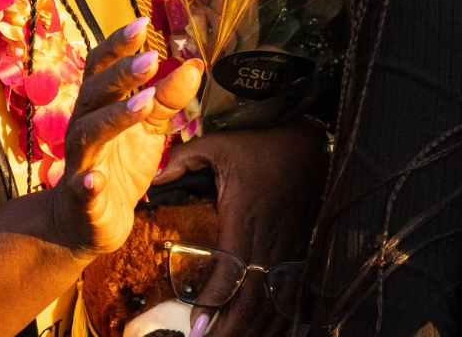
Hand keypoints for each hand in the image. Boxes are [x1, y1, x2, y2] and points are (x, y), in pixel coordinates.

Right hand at [51, 20, 204, 256]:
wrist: (88, 223)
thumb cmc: (117, 166)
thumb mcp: (148, 130)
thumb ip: (167, 98)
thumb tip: (194, 64)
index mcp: (98, 107)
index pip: (100, 67)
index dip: (118, 45)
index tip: (143, 24)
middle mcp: (83, 128)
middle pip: (94, 93)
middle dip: (121, 75)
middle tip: (152, 59)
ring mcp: (79, 163)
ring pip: (88, 134)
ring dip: (115, 118)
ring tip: (144, 105)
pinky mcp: (82, 199)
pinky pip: (82, 188)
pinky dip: (88, 183)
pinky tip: (97, 179)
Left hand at [154, 122, 329, 334]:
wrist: (309, 144)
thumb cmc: (260, 147)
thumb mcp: (220, 145)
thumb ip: (184, 158)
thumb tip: (152, 175)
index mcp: (244, 219)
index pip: (230, 272)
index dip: (213, 304)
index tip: (195, 329)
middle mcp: (268, 240)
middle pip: (252, 299)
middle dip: (230, 329)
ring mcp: (287, 249)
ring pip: (274, 303)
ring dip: (254, 329)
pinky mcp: (298, 252)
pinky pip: (290, 295)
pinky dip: (279, 320)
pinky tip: (265, 333)